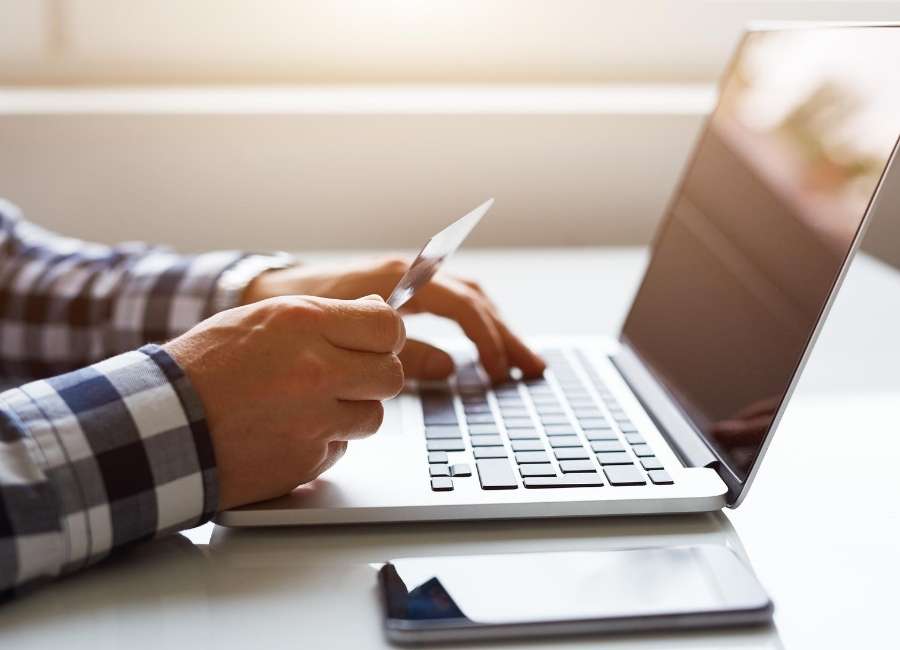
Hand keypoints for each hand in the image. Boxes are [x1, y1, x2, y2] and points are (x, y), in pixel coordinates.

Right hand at [164, 294, 404, 509]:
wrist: (161, 426)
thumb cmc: (206, 367)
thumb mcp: (263, 318)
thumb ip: (325, 317)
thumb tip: (378, 315)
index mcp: (304, 323)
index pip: (388, 327)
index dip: (387, 337)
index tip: (376, 343)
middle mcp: (316, 370)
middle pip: (390, 374)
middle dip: (375, 375)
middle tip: (348, 376)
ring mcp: (314, 419)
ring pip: (372, 416)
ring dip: (351, 411)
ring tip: (308, 405)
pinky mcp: (308, 460)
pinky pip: (341, 447)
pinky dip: (324, 441)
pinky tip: (289, 430)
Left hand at [243, 257, 544, 382]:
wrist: (271, 292)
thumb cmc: (302, 315)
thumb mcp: (350, 337)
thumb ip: (399, 352)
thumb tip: (447, 368)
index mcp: (402, 279)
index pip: (463, 306)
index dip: (486, 340)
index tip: (498, 371)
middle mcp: (412, 274)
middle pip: (476, 300)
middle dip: (506, 335)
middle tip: (532, 368)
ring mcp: (411, 281)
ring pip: (470, 300)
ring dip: (497, 329)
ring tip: (520, 361)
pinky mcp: (406, 293)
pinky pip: (454, 304)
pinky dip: (476, 325)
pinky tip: (486, 346)